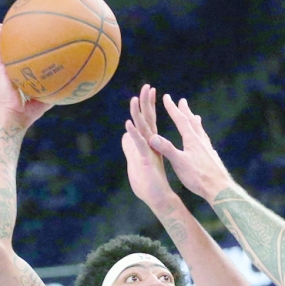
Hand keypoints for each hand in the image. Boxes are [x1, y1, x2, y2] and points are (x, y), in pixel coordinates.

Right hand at [0, 24, 51, 128]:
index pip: (27, 63)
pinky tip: (1, 28)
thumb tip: (74, 83)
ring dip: (5, 36)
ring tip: (8, 21)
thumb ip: (58, 90)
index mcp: (24, 78)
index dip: (31, 53)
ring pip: (5, 50)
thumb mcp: (48, 99)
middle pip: (16, 54)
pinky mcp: (1, 71)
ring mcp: (6, 71)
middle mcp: (14, 73)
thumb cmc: (31, 112)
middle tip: (24, 26)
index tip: (37, 40)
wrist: (16, 117)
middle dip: (19, 42)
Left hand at [122, 84, 178, 209]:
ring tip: (134, 98)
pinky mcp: (147, 160)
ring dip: (138, 113)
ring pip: (144, 129)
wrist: (159, 199)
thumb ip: (131, 148)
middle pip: (149, 120)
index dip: (149, 106)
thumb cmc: (149, 184)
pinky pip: (139, 145)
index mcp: (152, 144)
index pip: (150, 121)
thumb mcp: (135, 162)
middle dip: (147, 102)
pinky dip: (133, 134)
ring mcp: (150, 151)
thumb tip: (125, 137)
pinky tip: (128, 123)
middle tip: (147, 86)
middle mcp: (153, 145)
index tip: (149, 91)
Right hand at [148, 94, 235, 201]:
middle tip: (182, 101)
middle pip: (192, 122)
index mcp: (192, 141)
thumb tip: (151, 136)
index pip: (181, 120)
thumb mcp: (179, 163)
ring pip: (201, 132)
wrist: (219, 189)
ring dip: (195, 122)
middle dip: (185, 111)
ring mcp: (208, 149)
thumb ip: (166, 149)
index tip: (167, 97)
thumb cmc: (198, 177)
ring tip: (195, 117)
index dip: (173, 108)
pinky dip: (202, 137)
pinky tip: (205, 143)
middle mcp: (201, 142)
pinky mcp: (212, 158)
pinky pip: (206, 142)